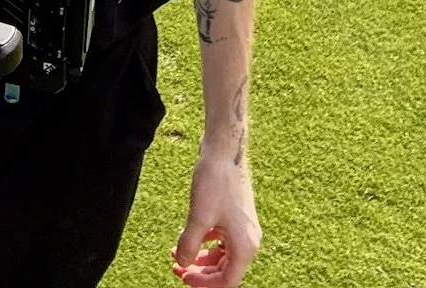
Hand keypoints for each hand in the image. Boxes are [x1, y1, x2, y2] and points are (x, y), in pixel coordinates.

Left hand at [172, 152, 259, 286]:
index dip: (204, 284)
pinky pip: (221, 241)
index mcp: (245, 246)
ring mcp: (242, 229)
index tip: (183, 275)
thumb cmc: (215, 182)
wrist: (224, 151)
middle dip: (200, 272)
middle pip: (225, 271)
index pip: (227, 281)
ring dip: (201, 259)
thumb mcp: (198, 217)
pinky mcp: (235, 218)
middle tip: (176, 267)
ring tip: (178, 255)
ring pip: (222, 256)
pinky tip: (190, 238)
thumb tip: (182, 263)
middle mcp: (248, 241)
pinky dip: (205, 243)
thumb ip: (189, 245)